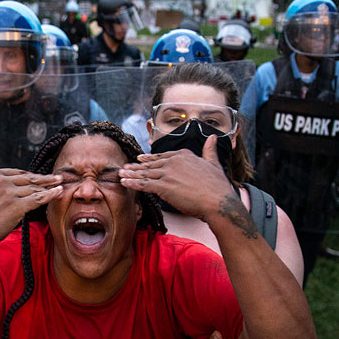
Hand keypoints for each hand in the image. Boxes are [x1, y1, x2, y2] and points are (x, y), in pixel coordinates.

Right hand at [0, 154, 62, 251]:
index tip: (41, 178)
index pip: (18, 173)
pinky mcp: (17, 206)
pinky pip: (38, 199)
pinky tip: (59, 192)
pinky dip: (50, 195)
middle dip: (45, 178)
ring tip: (61, 184)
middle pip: (29, 178)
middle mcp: (2, 180)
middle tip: (58, 177)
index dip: (31, 176)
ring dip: (50, 186)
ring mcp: (10, 193)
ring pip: (34, 188)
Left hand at [118, 135, 234, 220]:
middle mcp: (173, 162)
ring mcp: (167, 173)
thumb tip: (212, 137)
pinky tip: (124, 183)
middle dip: (136, 167)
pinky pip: (144, 184)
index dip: (149, 159)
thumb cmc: (218, 186)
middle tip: (125, 168)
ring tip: (120, 175)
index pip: (162, 156)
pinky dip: (132, 183)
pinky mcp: (163, 187)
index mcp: (184, 155)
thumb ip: (209, 150)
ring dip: (131, 174)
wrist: (218, 201)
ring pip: (145, 174)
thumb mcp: (213, 163)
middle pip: (150, 165)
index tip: (140, 159)